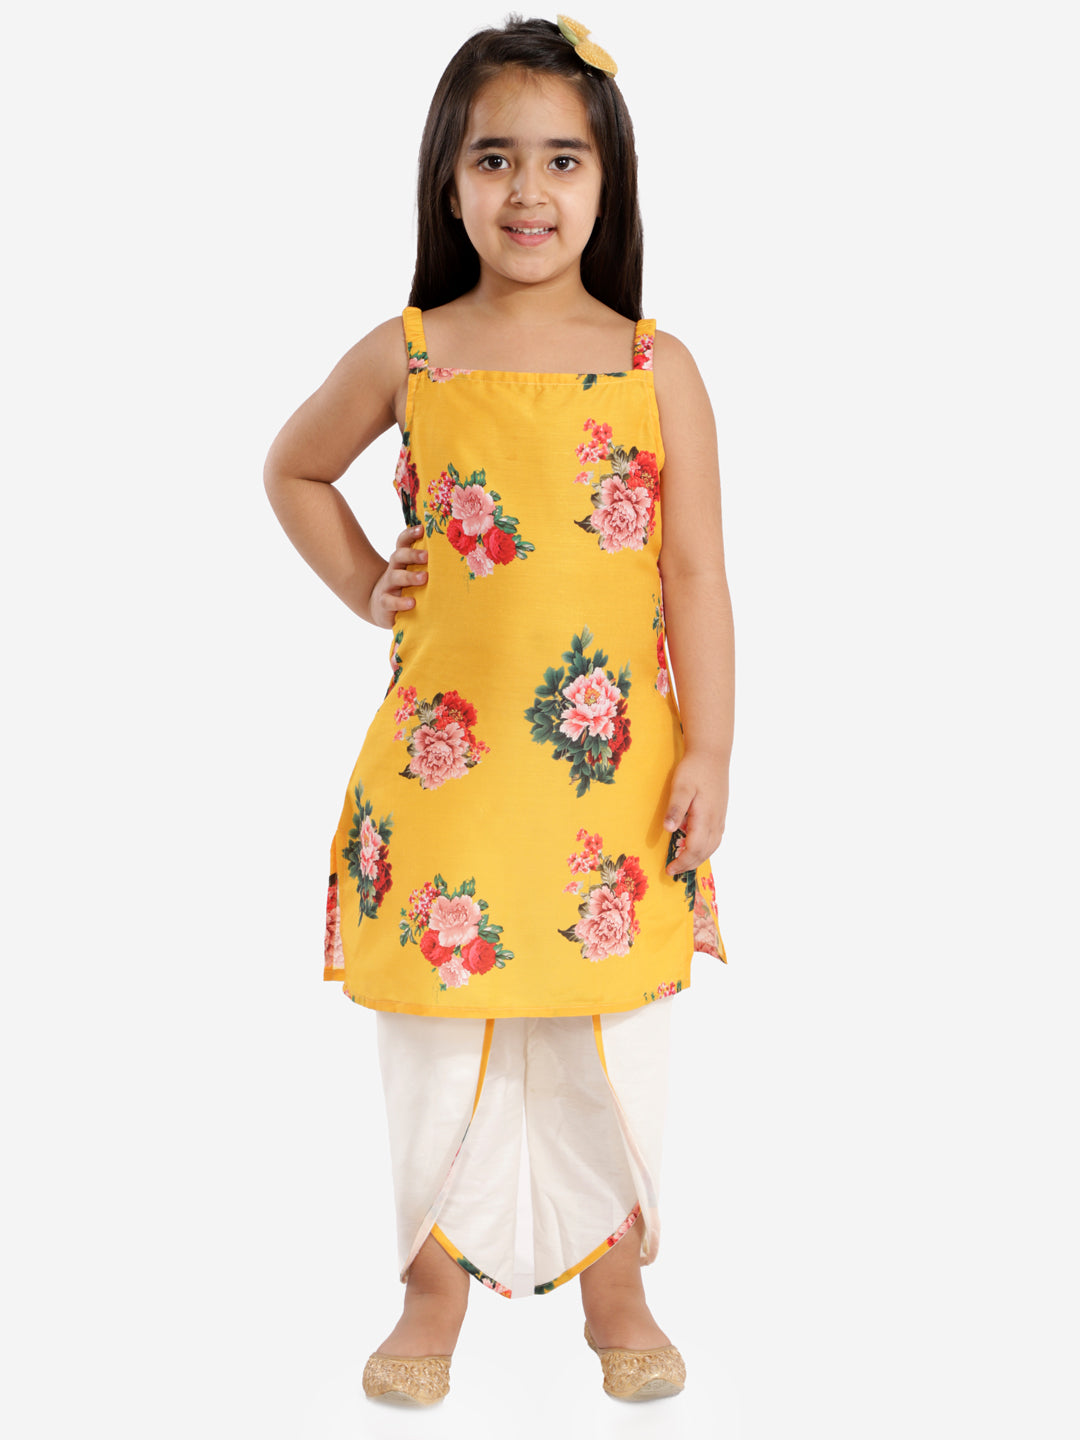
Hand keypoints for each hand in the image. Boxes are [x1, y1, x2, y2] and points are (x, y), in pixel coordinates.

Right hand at [368, 524, 427, 628]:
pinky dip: (400, 602)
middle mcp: (394, 569)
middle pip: (398, 556)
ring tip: (424, 578)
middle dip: (412, 554)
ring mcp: (387, 586)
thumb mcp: (414, 574)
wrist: (382, 608)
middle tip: (427, 556)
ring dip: (409, 577)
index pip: (403, 542)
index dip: (410, 534)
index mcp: (402, 560)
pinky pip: (389, 601)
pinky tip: (411, 603)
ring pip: (395, 577)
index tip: (422, 529)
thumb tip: (454, 558)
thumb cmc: (406, 588)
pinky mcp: (384, 603)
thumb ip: (428, 566)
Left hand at [662, 751, 728, 875]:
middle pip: (704, 852)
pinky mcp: (720, 813)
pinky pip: (715, 838)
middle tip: (673, 870)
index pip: (695, 849)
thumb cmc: (694, 769)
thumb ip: (675, 808)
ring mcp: (720, 818)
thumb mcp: (681, 786)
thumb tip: (669, 830)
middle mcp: (715, 821)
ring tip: (683, 862)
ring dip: (698, 858)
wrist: (712, 754)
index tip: (669, 869)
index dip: (683, 862)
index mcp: (705, 818)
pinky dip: (705, 848)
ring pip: (712, 847)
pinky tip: (696, 846)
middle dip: (689, 864)